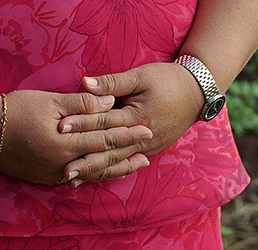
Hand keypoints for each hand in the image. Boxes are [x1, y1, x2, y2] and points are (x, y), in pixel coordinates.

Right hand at [0, 88, 152, 185]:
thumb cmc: (16, 109)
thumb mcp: (50, 101)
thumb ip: (81, 104)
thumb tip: (109, 101)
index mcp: (66, 144)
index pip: (104, 139)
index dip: (126, 134)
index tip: (146, 129)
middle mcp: (63, 165)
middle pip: (102, 161)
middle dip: (126, 154)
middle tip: (148, 150)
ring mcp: (53, 174)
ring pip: (92, 173)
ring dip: (114, 168)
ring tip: (133, 164)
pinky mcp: (44, 177)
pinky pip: (76, 177)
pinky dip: (94, 174)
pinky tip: (101, 172)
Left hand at [56, 63, 199, 180]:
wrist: (197, 92)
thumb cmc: (166, 79)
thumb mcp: (140, 76)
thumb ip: (112, 82)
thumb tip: (85, 83)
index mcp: (138, 118)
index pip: (104, 123)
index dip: (82, 125)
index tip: (60, 129)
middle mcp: (143, 138)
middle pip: (109, 151)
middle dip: (86, 160)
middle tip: (64, 169)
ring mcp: (148, 148)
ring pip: (118, 162)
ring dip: (96, 171)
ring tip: (74, 180)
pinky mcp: (150, 150)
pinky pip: (128, 163)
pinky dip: (111, 170)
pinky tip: (97, 177)